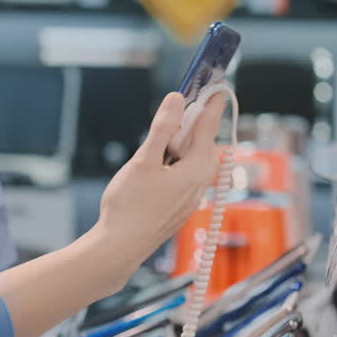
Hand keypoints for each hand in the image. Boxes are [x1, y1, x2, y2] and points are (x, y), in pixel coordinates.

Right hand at [90, 92, 226, 288]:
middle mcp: (198, 185)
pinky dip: (178, 162)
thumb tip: (177, 101)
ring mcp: (190, 199)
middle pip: (204, 146)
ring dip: (184, 145)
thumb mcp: (144, 161)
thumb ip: (161, 129)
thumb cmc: (129, 206)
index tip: (217, 88)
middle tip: (185, 108)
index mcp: (195, 171)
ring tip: (165, 137)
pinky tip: (160, 164)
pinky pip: (186, 177)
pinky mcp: (179, 208)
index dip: (211, 106)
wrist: (120, 247)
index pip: (207, 129)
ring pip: (195, 162)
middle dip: (196, 125)